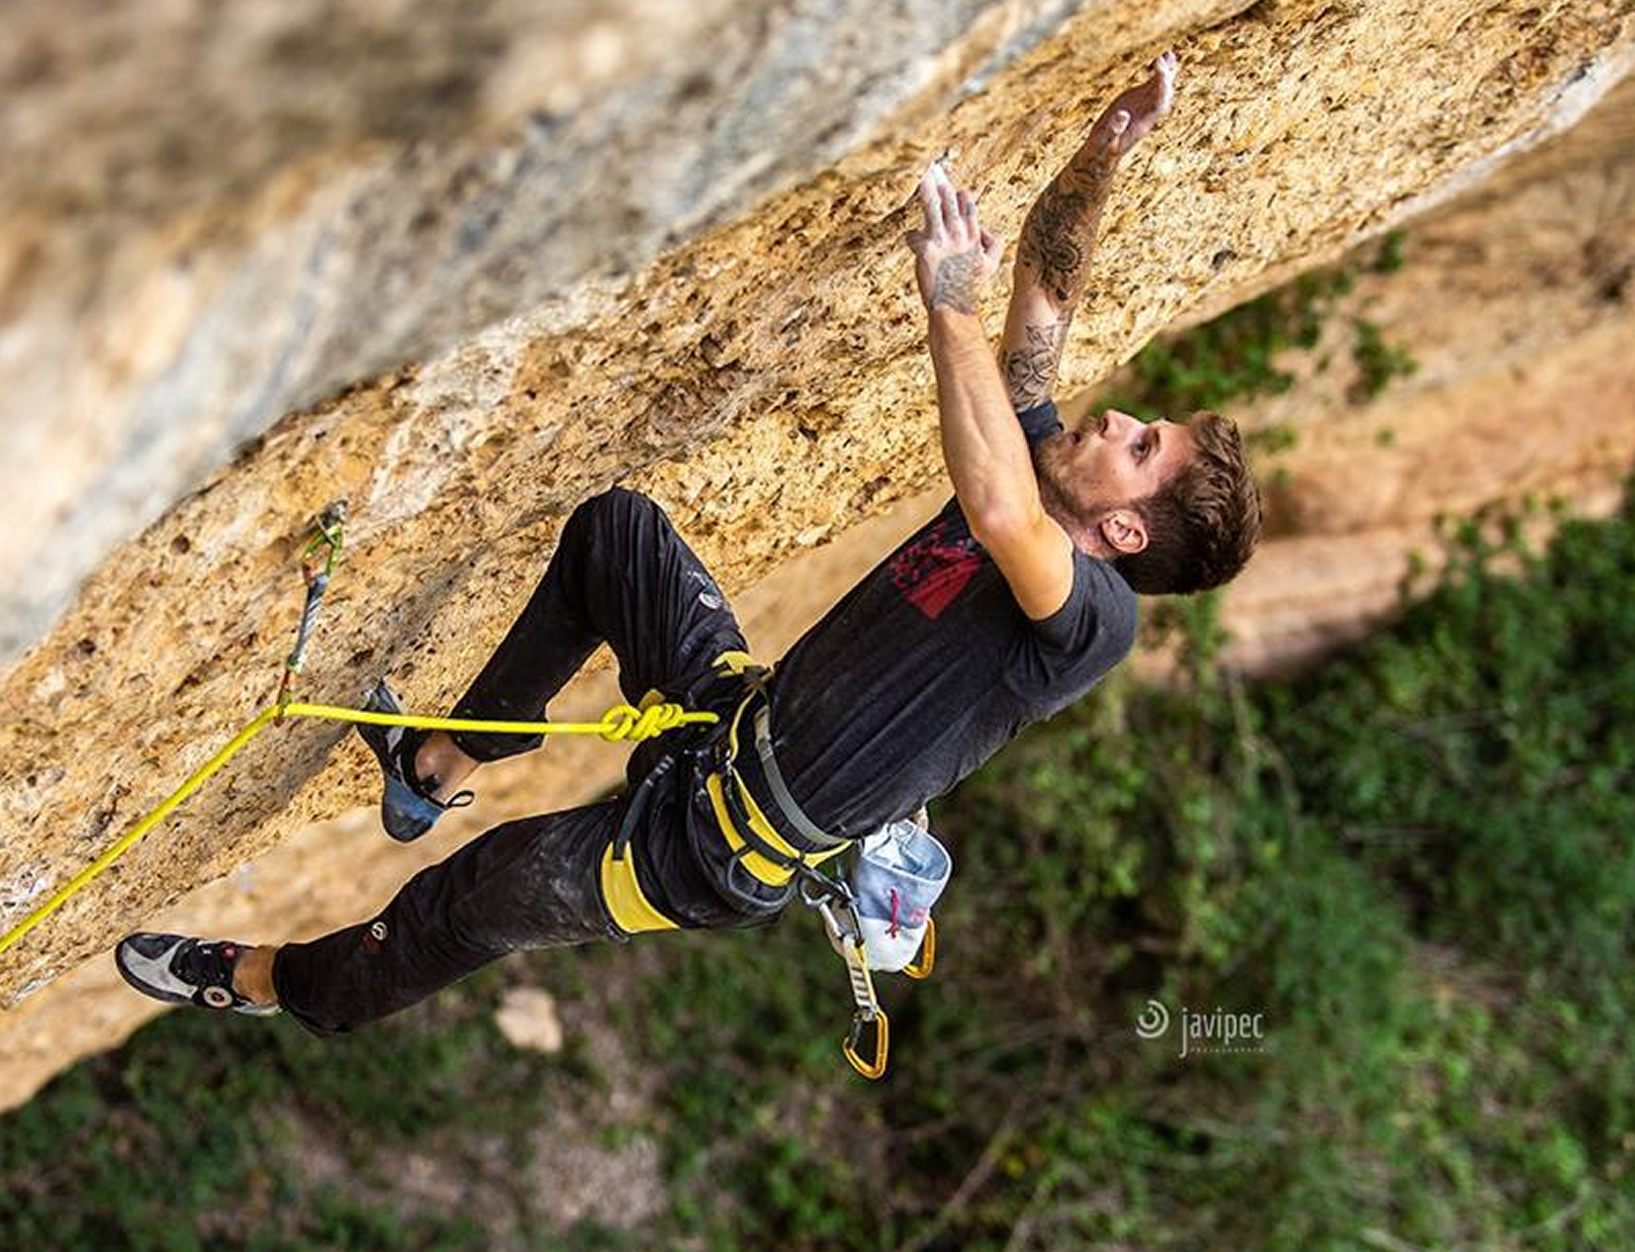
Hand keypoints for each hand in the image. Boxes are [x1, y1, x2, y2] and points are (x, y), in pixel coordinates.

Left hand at [904, 160, 1003, 314]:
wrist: (954, 307)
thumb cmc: (969, 287)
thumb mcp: (991, 264)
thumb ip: (993, 242)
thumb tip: (982, 227)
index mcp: (974, 235)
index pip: (968, 205)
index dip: (959, 194)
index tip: (953, 186)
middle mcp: (959, 234)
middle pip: (949, 200)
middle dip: (941, 184)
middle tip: (931, 169)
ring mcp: (943, 240)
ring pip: (933, 207)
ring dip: (926, 190)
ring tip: (921, 176)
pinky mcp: (927, 250)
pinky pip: (914, 236)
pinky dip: (912, 239)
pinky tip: (911, 241)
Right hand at [1084, 50, 1177, 163]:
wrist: (1102, 152)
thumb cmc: (1102, 150)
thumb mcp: (1103, 143)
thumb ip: (1113, 130)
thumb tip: (1122, 115)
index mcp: (1142, 124)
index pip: (1159, 105)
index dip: (1162, 88)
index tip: (1160, 72)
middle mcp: (1148, 114)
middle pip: (1164, 95)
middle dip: (1165, 78)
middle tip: (1162, 59)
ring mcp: (1144, 106)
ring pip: (1161, 88)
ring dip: (1166, 72)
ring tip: (1168, 54)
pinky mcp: (1138, 100)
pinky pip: (1153, 85)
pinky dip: (1160, 72)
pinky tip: (1163, 58)